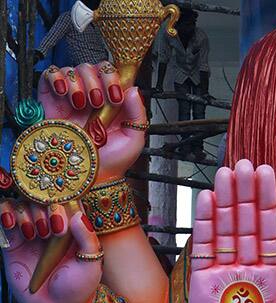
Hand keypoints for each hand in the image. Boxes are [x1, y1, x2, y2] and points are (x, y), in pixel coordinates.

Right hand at [1, 203, 101, 302]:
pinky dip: (5, 213)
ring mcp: (31, 233)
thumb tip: (76, 215)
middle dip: (44, 210)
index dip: (61, 201)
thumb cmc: (80, 287)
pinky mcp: (12, 242)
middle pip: (40, 198)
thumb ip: (87, 238)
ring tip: (34, 235)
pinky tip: (12, 225)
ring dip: (26, 214)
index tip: (62, 219)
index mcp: (73, 227)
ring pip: (22, 204)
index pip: (64, 199)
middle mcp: (51, 226)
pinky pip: (4, 217)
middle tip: (50, 233)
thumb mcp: (91, 263)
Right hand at [38, 63, 147, 181]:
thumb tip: (133, 89)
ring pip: (73, 69)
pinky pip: (50, 74)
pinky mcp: (52, 100)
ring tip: (81, 104)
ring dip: (78, 83)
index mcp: (113, 101)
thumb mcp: (135, 139)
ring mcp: (72, 96)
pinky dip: (57, 78)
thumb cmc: (113, 160)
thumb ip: (138, 114)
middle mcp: (92, 95)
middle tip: (98, 102)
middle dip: (96, 81)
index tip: (115, 96)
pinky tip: (64, 94)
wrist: (90, 175)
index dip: (113, 78)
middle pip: (92, 67)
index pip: (112, 73)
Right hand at [189, 160, 275, 302]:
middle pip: (245, 222)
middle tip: (246, 162)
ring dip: (225, 200)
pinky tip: (207, 199)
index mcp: (271, 273)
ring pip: (224, 229)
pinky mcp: (201, 282)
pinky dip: (205, 223)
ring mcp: (223, 273)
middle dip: (246, 193)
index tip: (267, 173)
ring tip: (227, 172)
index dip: (267, 202)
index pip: (269, 229)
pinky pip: (203, 247)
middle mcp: (247, 268)